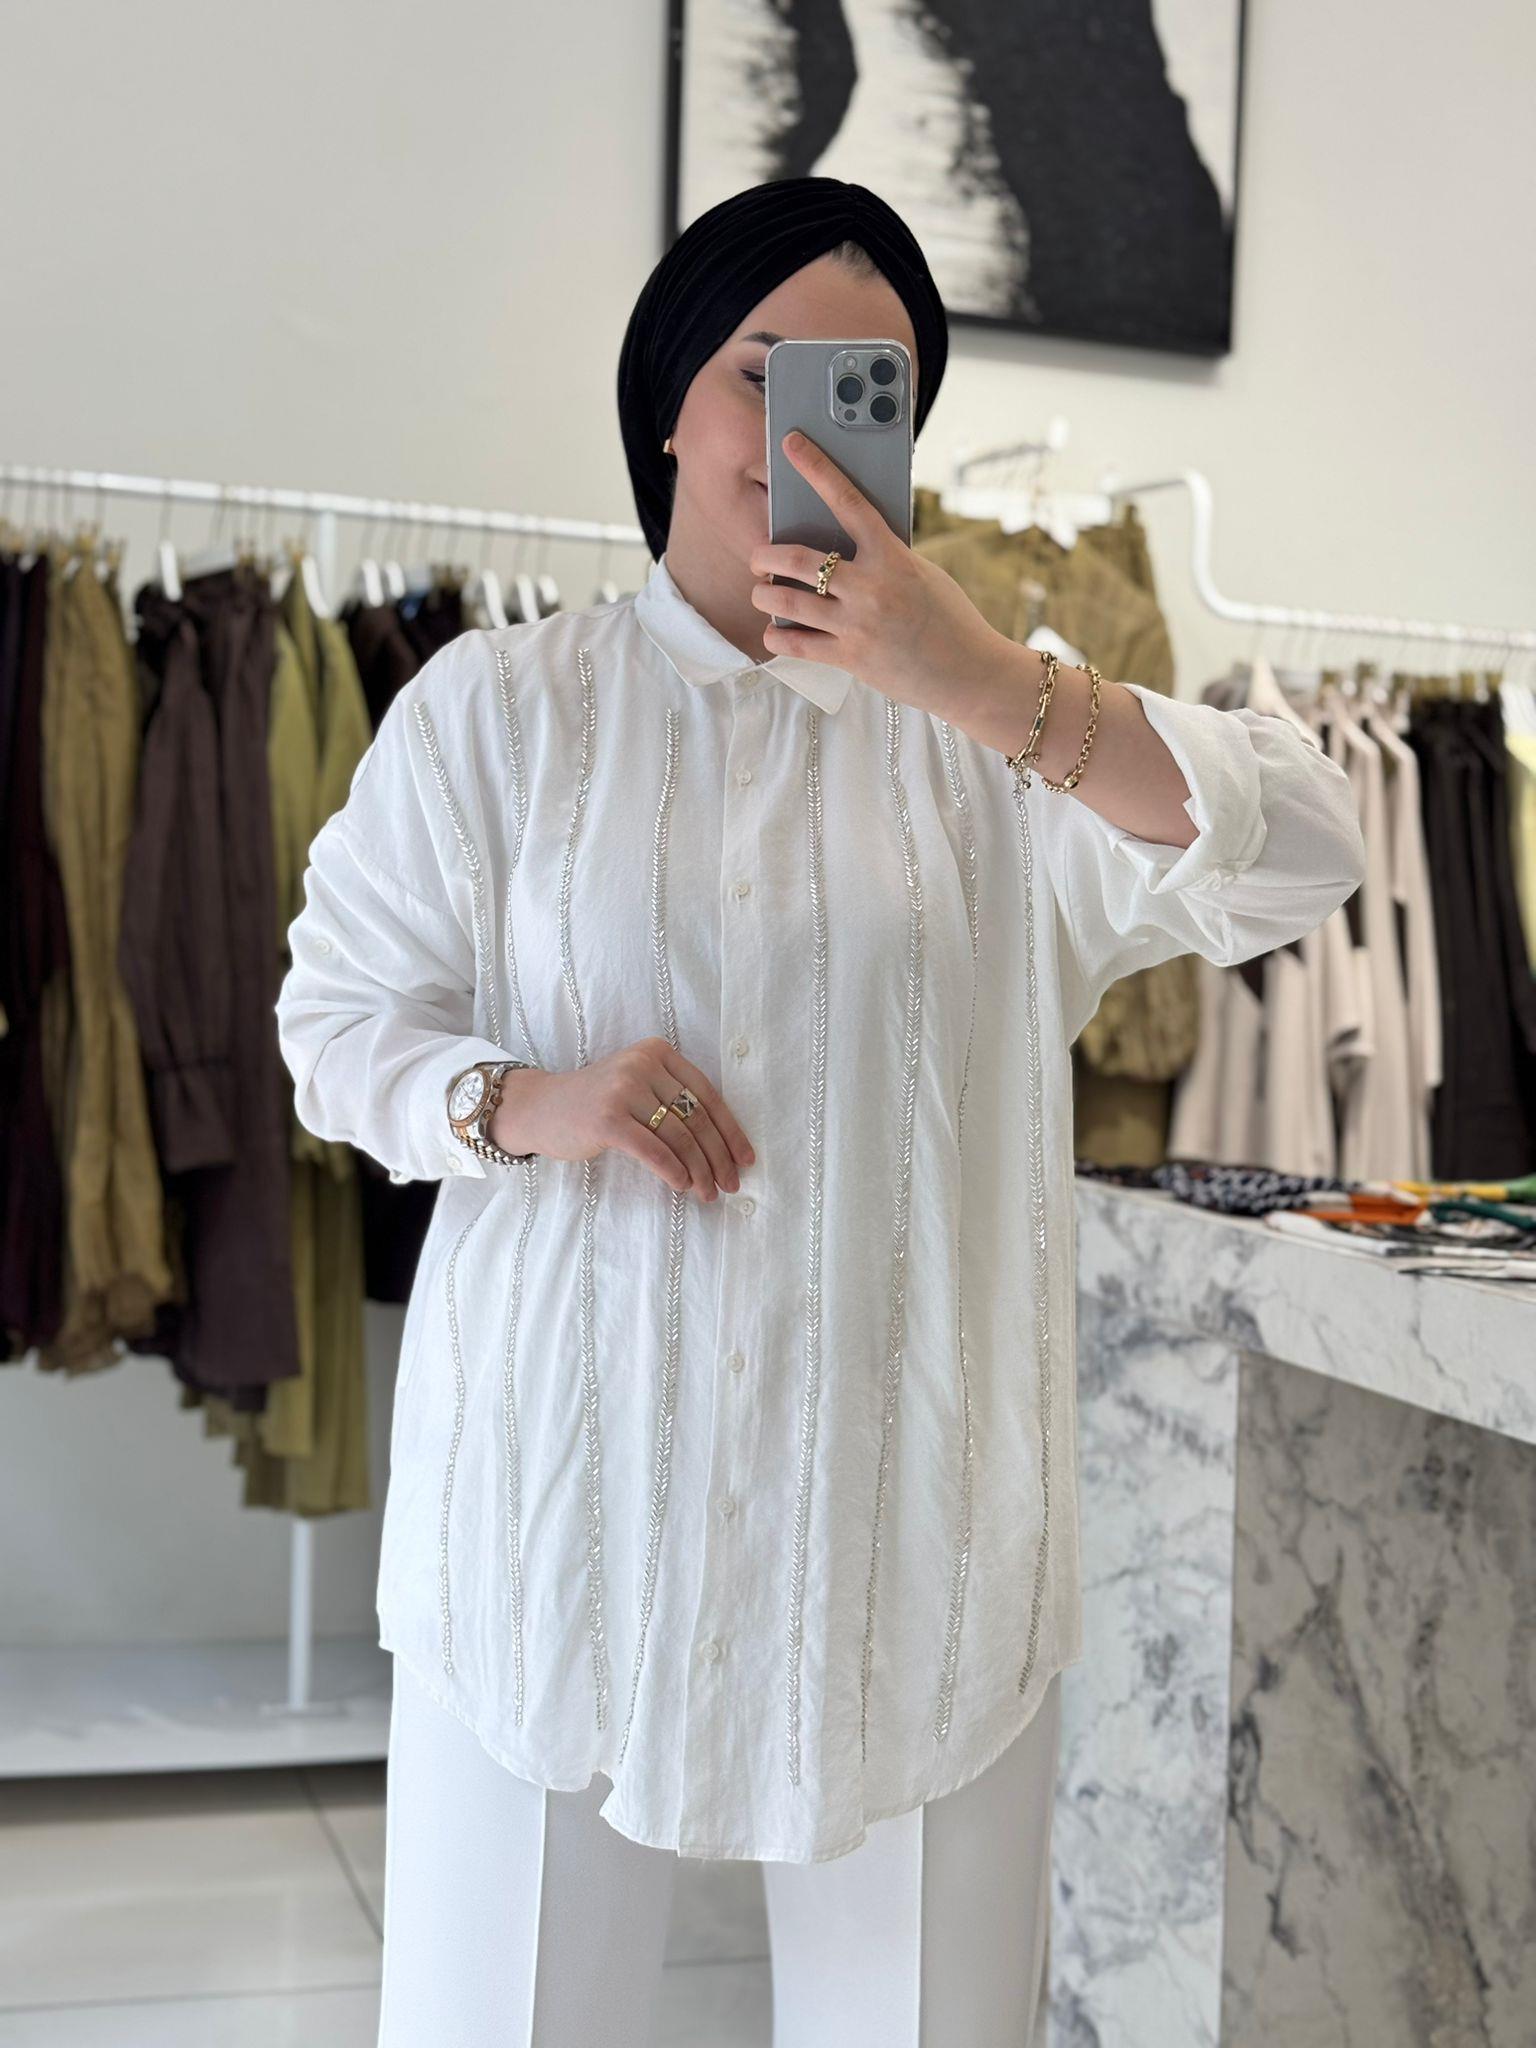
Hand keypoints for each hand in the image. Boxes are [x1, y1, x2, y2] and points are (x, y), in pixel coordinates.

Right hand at [493, 1040, 754, 1201]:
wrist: (541, 1108)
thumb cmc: (598, 1105)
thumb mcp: (638, 1088)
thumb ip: (674, 1103)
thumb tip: (723, 1148)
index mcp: (658, 1052)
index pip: (707, 1094)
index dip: (731, 1131)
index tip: (746, 1159)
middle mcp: (643, 1064)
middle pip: (696, 1118)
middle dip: (719, 1157)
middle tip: (731, 1185)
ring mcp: (623, 1089)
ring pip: (678, 1137)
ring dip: (699, 1170)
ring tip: (708, 1193)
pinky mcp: (607, 1119)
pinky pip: (653, 1150)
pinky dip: (673, 1171)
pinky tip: (682, 1186)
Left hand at [750, 429, 1012, 721]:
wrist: (969, 672)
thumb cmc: (949, 618)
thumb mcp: (922, 574)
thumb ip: (884, 559)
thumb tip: (844, 547)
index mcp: (892, 556)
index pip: (847, 500)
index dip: (817, 468)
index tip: (792, 445)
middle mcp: (870, 586)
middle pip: (796, 558)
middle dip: (764, 555)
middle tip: (757, 557)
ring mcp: (858, 624)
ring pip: (786, 601)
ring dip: (763, 594)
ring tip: (761, 592)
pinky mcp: (851, 659)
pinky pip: (796, 644)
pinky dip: (777, 635)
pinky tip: (774, 631)